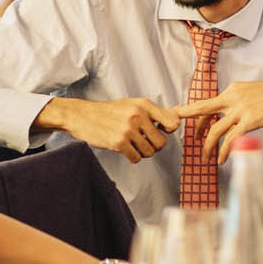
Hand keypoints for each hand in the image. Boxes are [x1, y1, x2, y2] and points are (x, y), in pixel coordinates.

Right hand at [42, 96, 181, 162]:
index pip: (172, 122)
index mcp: (144, 105)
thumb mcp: (133, 105)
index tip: (159, 130)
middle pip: (162, 143)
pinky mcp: (118, 143)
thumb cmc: (111, 112)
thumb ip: (156, 112)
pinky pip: (137, 158)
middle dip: (154, 146)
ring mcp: (128, 130)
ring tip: (132, 144)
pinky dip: (132, 157)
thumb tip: (179, 115)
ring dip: (142, 152)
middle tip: (143, 141)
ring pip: (150, 152)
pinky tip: (124, 149)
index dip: (169, 130)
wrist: (83, 116)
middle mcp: (137, 116)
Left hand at [176, 78, 262, 163]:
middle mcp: (233, 97)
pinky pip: (230, 139)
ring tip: (207, 158)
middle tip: (177, 129)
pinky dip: (224, 151)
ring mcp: (240, 109)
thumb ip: (239, 101)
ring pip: (215, 130)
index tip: (183, 116)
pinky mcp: (250, 121)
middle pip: (203, 109)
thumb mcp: (253, 92)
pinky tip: (222, 160)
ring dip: (208, 146)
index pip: (209, 102)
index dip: (195, 111)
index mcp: (233, 90)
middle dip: (187, 119)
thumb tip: (231, 114)